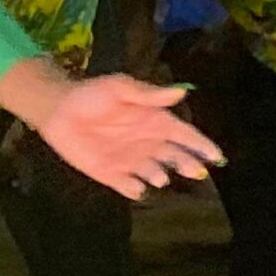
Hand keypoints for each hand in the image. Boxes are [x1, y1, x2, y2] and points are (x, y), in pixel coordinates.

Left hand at [15, 71, 221, 200]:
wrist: (58, 110)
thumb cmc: (91, 94)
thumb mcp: (120, 87)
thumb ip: (148, 94)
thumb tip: (180, 92)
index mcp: (154, 121)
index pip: (184, 134)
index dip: (201, 144)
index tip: (216, 154)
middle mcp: (148, 143)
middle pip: (175, 157)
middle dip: (186, 164)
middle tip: (194, 170)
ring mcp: (131, 160)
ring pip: (155, 173)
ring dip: (160, 176)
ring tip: (161, 175)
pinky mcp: (111, 174)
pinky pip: (128, 186)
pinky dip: (134, 188)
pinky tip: (137, 187)